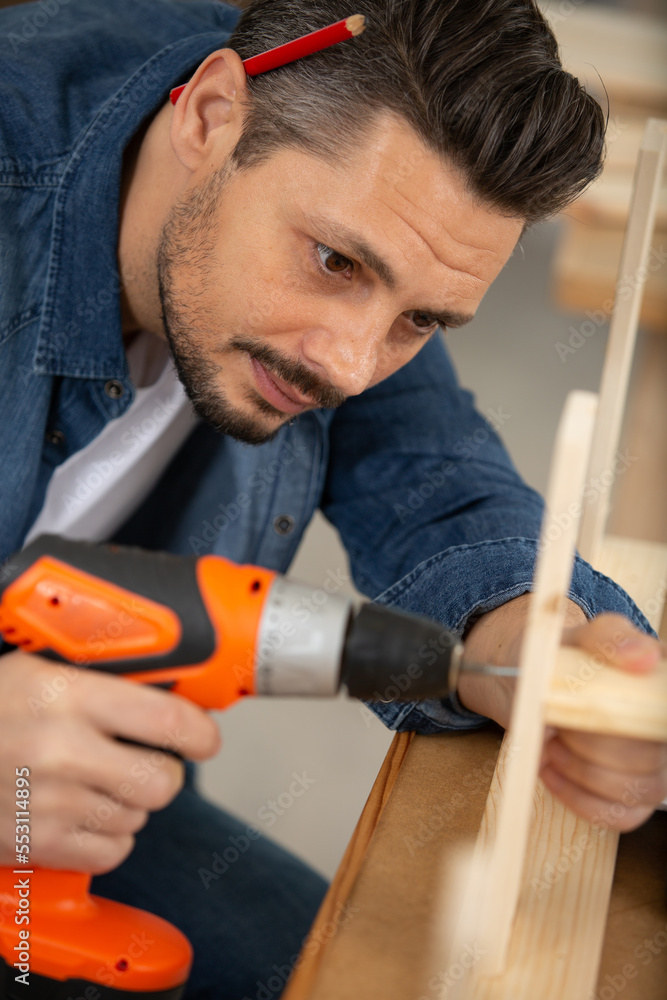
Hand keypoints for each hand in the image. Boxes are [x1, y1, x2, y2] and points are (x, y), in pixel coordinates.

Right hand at [0, 651, 220, 872]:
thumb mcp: (39, 670)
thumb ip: (102, 679)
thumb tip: (170, 686)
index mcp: (67, 697)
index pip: (165, 720)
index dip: (200, 732)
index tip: (205, 737)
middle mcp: (62, 752)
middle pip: (161, 781)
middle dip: (164, 770)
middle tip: (147, 758)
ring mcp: (48, 804)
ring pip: (138, 818)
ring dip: (131, 803)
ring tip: (99, 780)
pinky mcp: (35, 845)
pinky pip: (110, 852)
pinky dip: (109, 837)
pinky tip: (85, 811)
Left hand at [540, 614, 666, 831]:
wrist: (526, 683)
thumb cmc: (558, 658)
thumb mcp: (578, 637)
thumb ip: (610, 638)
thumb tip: (644, 657)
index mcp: (662, 685)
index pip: (660, 717)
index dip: (622, 722)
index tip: (583, 713)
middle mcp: (664, 727)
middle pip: (646, 756)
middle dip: (588, 743)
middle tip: (557, 722)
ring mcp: (655, 765)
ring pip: (635, 789)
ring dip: (581, 771)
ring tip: (553, 744)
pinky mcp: (632, 795)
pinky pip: (622, 815)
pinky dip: (581, 799)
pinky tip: (553, 773)